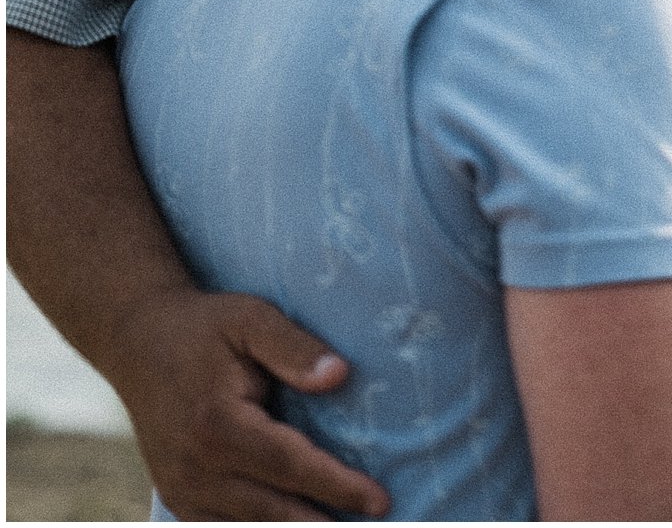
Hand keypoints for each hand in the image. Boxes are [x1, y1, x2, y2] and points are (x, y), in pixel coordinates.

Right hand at [107, 288, 388, 521]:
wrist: (136, 342)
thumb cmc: (204, 327)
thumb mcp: (250, 319)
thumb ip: (294, 348)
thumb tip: (340, 376)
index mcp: (217, 425)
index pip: (290, 467)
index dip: (337, 487)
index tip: (380, 502)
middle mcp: (196, 471)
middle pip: (273, 513)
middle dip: (324, 525)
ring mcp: (182, 493)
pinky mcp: (177, 501)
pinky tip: (298, 524)